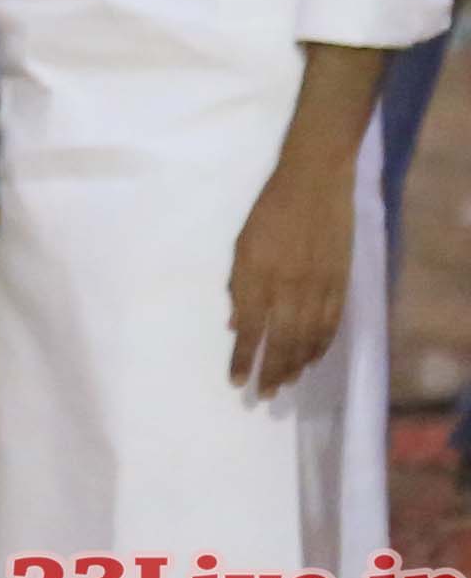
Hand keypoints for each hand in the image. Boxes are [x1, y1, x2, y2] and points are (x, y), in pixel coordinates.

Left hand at [229, 149, 352, 396]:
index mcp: (259, 277)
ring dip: (297, 364)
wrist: (315, 182)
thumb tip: (236, 325)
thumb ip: (238, 287)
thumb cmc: (269, 212)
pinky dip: (322, 344)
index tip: (237, 382)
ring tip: (286, 383)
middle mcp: (289, 287)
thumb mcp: (242, 246)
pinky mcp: (341, 280)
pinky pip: (332, 322)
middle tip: (264, 395)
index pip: (250, 330)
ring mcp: (319, 286)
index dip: (243, 359)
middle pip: (281, 341)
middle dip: (271, 371)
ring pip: (309, 337)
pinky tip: (312, 359)